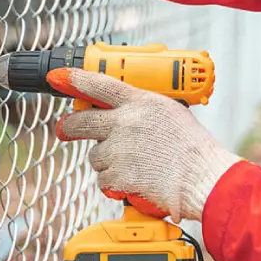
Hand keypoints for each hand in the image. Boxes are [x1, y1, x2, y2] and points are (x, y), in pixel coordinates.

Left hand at [47, 68, 241, 221]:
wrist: (201, 178)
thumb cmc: (194, 148)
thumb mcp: (171, 113)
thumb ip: (145, 110)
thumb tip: (128, 113)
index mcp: (141, 101)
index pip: (100, 84)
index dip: (75, 79)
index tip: (58, 77)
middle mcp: (125, 122)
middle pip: (82, 121)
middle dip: (68, 126)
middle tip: (64, 129)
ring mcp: (118, 149)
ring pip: (95, 155)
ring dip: (107, 161)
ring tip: (134, 165)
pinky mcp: (116, 174)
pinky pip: (104, 179)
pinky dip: (115, 183)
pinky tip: (135, 181)